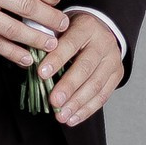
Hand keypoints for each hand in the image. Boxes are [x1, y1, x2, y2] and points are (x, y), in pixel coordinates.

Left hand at [36, 9, 124, 126]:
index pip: (70, 43)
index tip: (41, 74)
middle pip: (85, 67)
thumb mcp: (60, 28)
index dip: (56, 59)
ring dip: (77, 103)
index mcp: (86, 26)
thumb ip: (47, 44)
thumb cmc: (72, 31)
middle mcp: (103, 42)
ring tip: (61, 116)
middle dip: (68, 87)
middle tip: (53, 101)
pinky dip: (87, 110)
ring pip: (96, 84)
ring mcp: (113, 59)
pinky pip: (103, 95)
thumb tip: (29, 66)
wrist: (101, 30)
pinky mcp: (117, 74)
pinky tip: (73, 118)